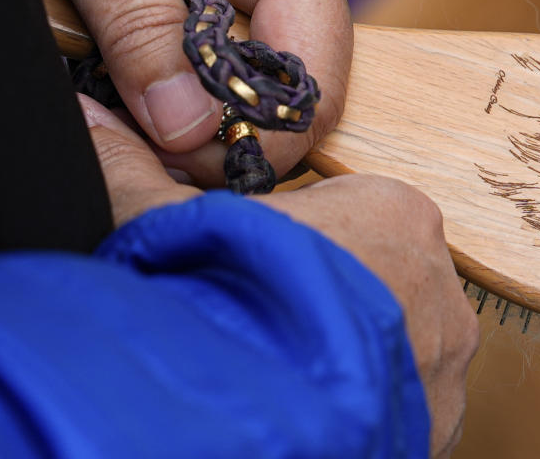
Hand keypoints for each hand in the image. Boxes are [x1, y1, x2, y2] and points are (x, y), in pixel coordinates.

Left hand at [0, 0, 350, 181]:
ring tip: (120, 104)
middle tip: (138, 145)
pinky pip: (217, 72)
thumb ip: (140, 26)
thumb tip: (188, 130)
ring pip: (249, 90)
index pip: (314, 68)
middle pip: (287, 89)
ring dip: (185, 113)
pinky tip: (132, 84)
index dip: (259, 129)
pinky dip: (172, 93)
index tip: (182, 161)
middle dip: (216, 127)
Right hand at [79, 94, 479, 456]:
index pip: (354, 217)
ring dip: (353, 359)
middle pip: (379, 281)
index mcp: (395, 212)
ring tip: (290, 375)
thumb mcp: (171, 221)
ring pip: (399, 348)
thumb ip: (137, 165)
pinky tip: (318, 414)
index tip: (260, 272)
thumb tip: (91, 117)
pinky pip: (409, 407)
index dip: (298, 244)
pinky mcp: (443, 423)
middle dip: (332, 301)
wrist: (246, 416)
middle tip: (270, 328)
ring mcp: (447, 359)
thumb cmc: (224, 300)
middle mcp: (439, 282)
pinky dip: (369, 411)